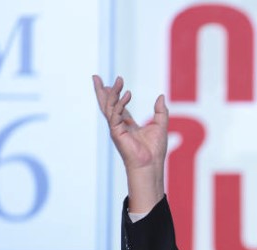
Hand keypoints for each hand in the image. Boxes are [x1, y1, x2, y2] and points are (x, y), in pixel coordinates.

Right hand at [92, 75, 167, 212]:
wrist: (151, 164)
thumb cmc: (155, 150)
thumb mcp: (160, 126)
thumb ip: (160, 111)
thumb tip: (161, 96)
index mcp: (128, 124)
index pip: (118, 106)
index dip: (115, 94)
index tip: (110, 83)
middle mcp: (119, 125)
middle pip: (107, 104)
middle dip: (101, 91)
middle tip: (96, 77)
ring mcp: (116, 129)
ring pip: (110, 107)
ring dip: (112, 93)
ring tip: (118, 81)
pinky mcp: (116, 132)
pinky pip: (115, 114)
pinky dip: (120, 103)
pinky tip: (127, 94)